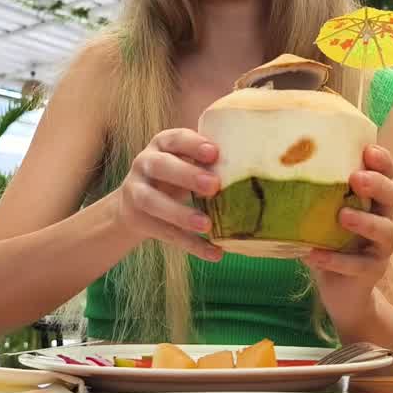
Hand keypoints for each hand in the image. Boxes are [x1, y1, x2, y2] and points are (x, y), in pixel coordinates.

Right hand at [112, 128, 224, 261]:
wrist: (133, 205)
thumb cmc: (175, 175)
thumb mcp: (185, 161)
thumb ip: (209, 162)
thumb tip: (258, 169)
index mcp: (162, 144)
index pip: (175, 139)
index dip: (193, 145)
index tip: (214, 153)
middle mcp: (145, 163)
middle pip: (161, 166)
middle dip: (187, 175)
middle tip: (214, 185)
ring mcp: (136, 192)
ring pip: (153, 202)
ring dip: (181, 213)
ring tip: (207, 225)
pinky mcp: (138, 220)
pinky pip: (165, 233)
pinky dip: (191, 245)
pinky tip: (215, 253)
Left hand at [302, 144, 392, 332]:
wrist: (342, 292)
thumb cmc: (328, 244)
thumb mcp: (320, 217)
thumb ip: (310, 197)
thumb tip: (274, 169)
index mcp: (371, 201)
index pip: (386, 174)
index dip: (383, 161)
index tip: (369, 150)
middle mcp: (382, 219)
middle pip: (392, 196)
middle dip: (377, 184)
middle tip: (356, 178)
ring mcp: (380, 248)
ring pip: (385, 230)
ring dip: (365, 221)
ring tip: (342, 215)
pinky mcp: (372, 271)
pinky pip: (359, 265)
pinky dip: (336, 260)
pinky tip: (314, 255)